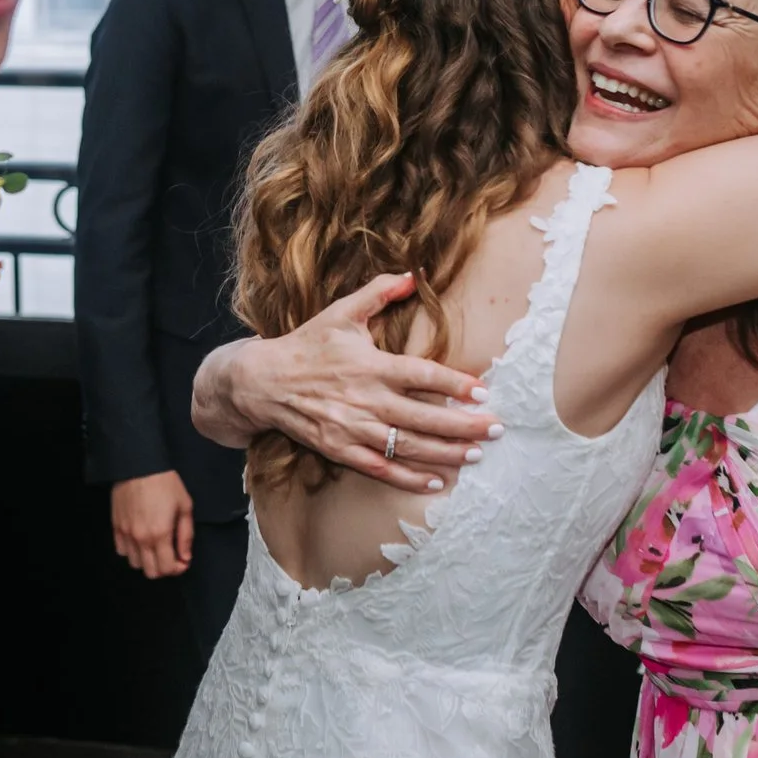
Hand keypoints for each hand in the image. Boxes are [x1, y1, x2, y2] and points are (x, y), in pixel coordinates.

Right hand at [112, 472, 192, 578]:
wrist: (139, 465)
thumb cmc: (165, 483)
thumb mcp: (185, 506)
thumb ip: (186, 535)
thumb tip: (185, 557)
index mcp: (160, 534)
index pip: (167, 569)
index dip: (178, 569)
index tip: (182, 559)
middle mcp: (141, 538)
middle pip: (150, 572)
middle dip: (164, 568)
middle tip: (171, 555)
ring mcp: (126, 534)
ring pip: (135, 564)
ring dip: (147, 560)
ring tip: (155, 547)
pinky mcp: (116, 527)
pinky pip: (122, 551)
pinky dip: (132, 551)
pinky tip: (140, 540)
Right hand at [198, 273, 498, 492]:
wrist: (263, 382)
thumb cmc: (307, 345)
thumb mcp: (341, 312)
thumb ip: (379, 293)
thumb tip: (412, 274)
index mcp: (371, 365)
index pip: (422, 375)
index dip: (454, 384)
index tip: (482, 391)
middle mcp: (366, 399)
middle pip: (423, 416)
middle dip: (462, 425)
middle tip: (494, 428)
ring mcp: (354, 428)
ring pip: (407, 446)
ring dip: (444, 453)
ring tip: (476, 454)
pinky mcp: (341, 449)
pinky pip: (382, 468)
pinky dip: (410, 478)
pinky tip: (437, 482)